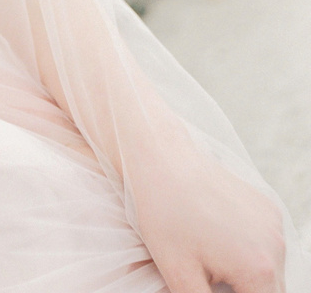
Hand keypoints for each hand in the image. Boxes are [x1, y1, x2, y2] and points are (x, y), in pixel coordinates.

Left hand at [129, 147, 286, 292]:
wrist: (161, 157)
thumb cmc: (164, 214)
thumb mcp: (179, 275)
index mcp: (258, 268)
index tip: (211, 288)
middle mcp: (276, 245)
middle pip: (271, 292)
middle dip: (244, 292)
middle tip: (209, 279)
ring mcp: (273, 223)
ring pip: (272, 271)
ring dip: (250, 276)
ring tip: (211, 262)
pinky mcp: (266, 206)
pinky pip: (268, 244)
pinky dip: (251, 252)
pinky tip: (218, 241)